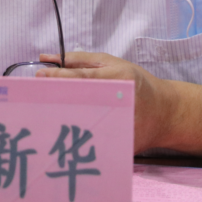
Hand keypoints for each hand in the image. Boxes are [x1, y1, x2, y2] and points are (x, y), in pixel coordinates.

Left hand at [37, 51, 177, 152]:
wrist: (165, 112)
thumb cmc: (136, 83)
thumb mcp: (112, 63)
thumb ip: (79, 60)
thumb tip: (49, 58)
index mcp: (115, 78)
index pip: (80, 77)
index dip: (57, 78)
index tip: (39, 76)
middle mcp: (117, 100)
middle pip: (78, 101)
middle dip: (55, 99)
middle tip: (36, 98)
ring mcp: (120, 123)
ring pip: (83, 124)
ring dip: (63, 120)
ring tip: (46, 116)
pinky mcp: (120, 143)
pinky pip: (94, 142)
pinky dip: (77, 140)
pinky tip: (63, 138)